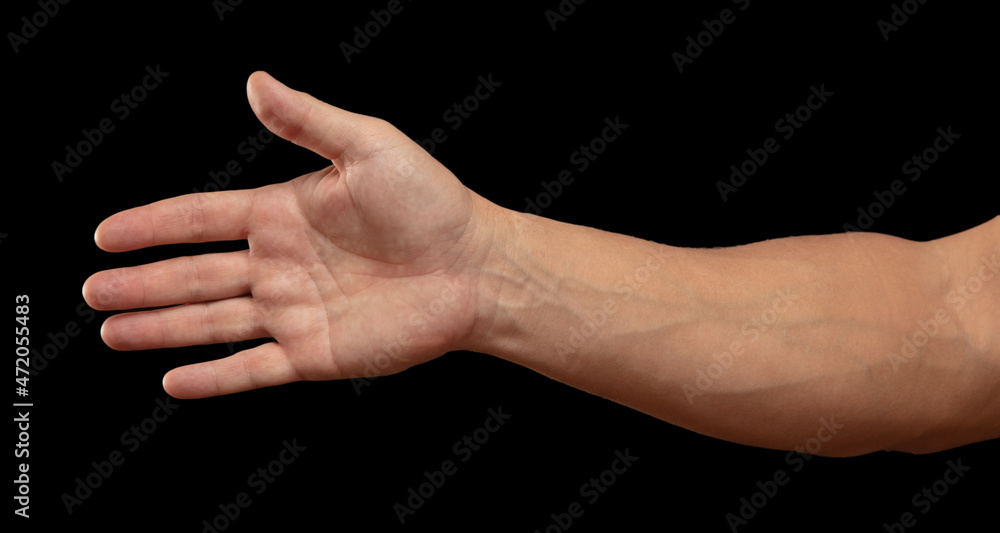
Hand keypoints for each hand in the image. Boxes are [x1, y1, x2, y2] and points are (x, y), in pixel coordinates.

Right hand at [84, 72, 500, 398]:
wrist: (477, 268)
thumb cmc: (431, 202)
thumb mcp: (368, 146)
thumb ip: (307, 120)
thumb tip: (254, 81)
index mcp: (284, 213)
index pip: (200, 219)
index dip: (151, 226)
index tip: (104, 234)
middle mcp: (281, 264)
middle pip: (193, 275)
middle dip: (141, 284)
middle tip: (92, 290)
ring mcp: (295, 311)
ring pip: (211, 323)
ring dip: (160, 328)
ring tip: (111, 332)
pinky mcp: (316, 354)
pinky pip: (253, 368)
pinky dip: (214, 377)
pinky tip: (175, 380)